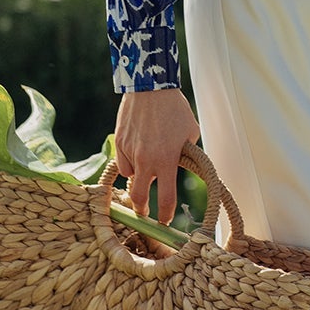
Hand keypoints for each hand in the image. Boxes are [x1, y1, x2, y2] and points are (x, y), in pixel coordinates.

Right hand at [113, 87, 200, 224]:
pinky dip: (129, 163)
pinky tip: (137, 152)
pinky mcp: (119, 143)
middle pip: (138, 198)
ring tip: (146, 167)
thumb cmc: (175, 109)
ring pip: (130, 177)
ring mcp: (129, 152)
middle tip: (145, 213)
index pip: (166, 199)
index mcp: (167, 161)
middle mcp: (146, 160)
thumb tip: (182, 166)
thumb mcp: (190, 133)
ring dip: (138, 178)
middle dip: (141, 211)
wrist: (150, 87)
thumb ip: (186, 154)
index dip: (166, 215)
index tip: (166, 222)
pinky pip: (123, 162)